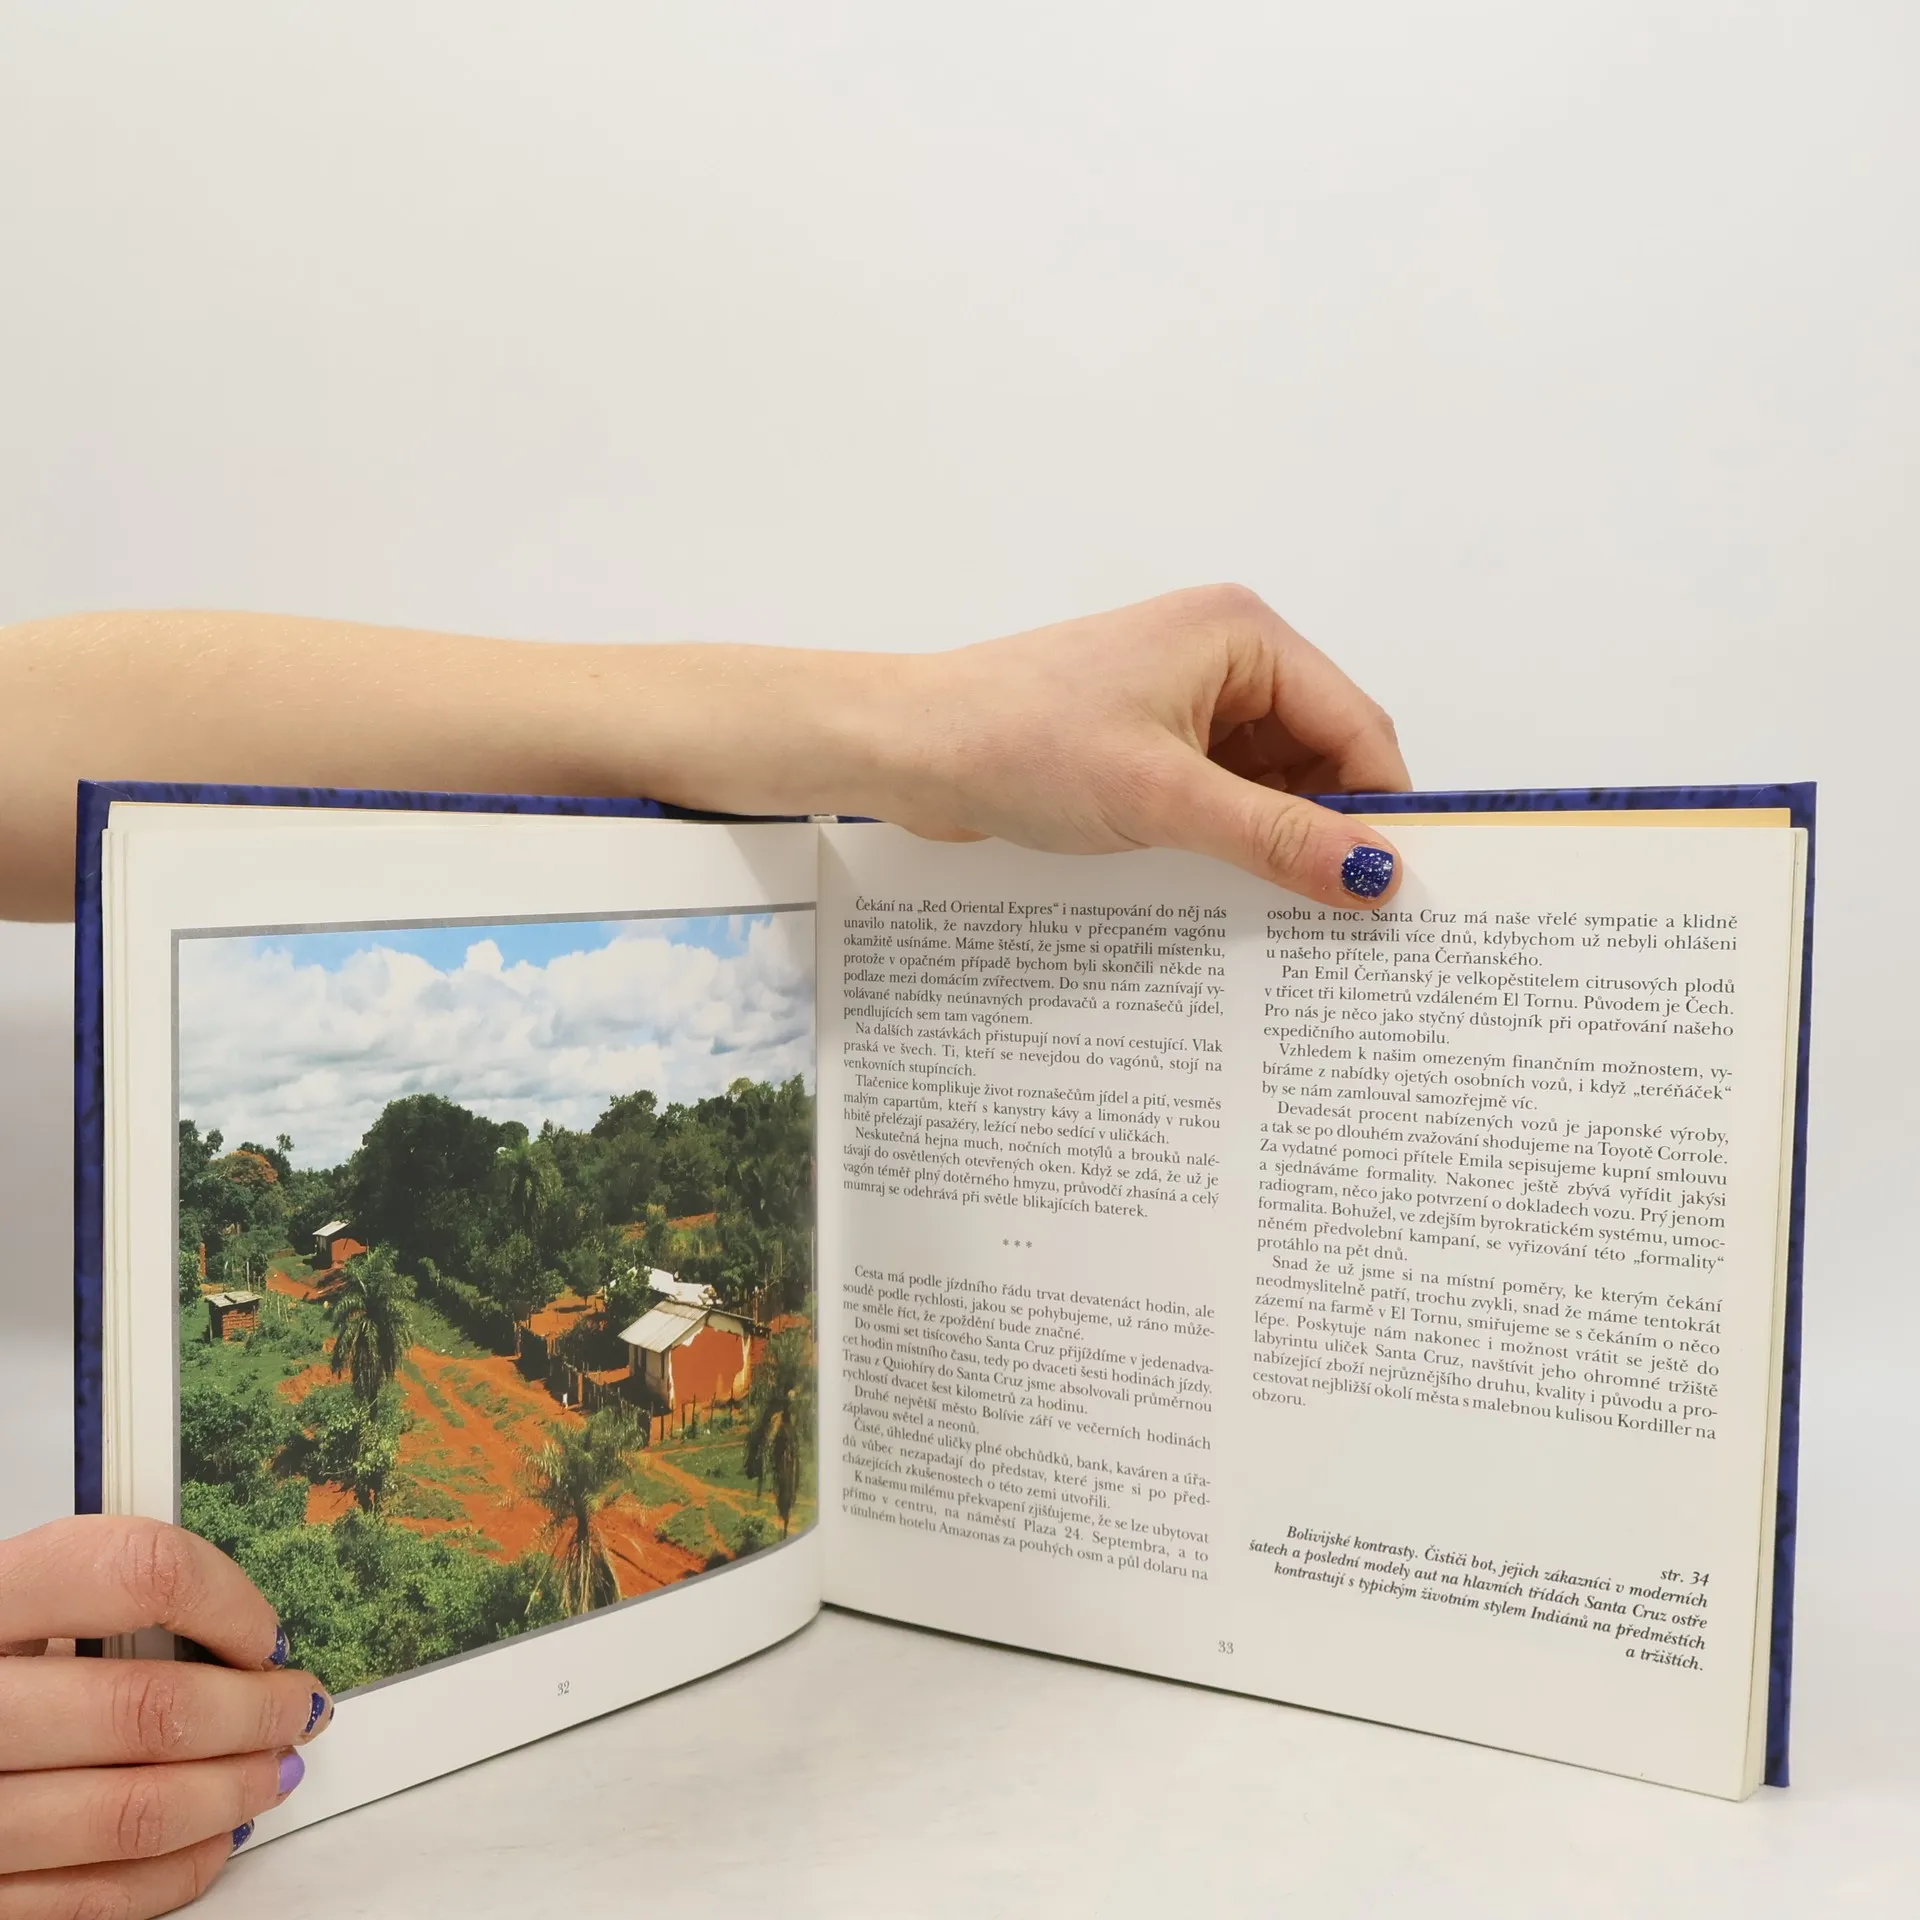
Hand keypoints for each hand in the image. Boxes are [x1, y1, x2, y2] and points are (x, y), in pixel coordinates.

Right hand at [0, 1516, 331, 1917]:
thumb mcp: (9, 1603)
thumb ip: (99, 1599)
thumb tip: (233, 1627)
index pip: (133, 1572)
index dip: (225, 1600)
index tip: (264, 1630)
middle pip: (148, 1709)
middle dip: (255, 1711)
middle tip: (296, 1705)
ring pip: (134, 1813)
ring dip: (233, 1791)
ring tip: (274, 1768)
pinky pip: (97, 1898)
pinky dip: (180, 1867)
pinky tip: (214, 1834)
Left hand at [878, 584, 1409, 906]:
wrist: (909, 749)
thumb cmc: (1019, 743)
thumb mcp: (1164, 798)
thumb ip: (1276, 837)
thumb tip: (1373, 874)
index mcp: (1242, 636)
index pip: (1355, 725)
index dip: (1381, 807)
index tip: (1397, 889)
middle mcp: (1223, 656)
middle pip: (1319, 754)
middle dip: (1326, 828)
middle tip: (1340, 917)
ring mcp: (1182, 698)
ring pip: (1269, 780)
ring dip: (1273, 839)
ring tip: (1277, 910)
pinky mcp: (1146, 740)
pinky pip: (1218, 792)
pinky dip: (1228, 837)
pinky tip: (1223, 886)